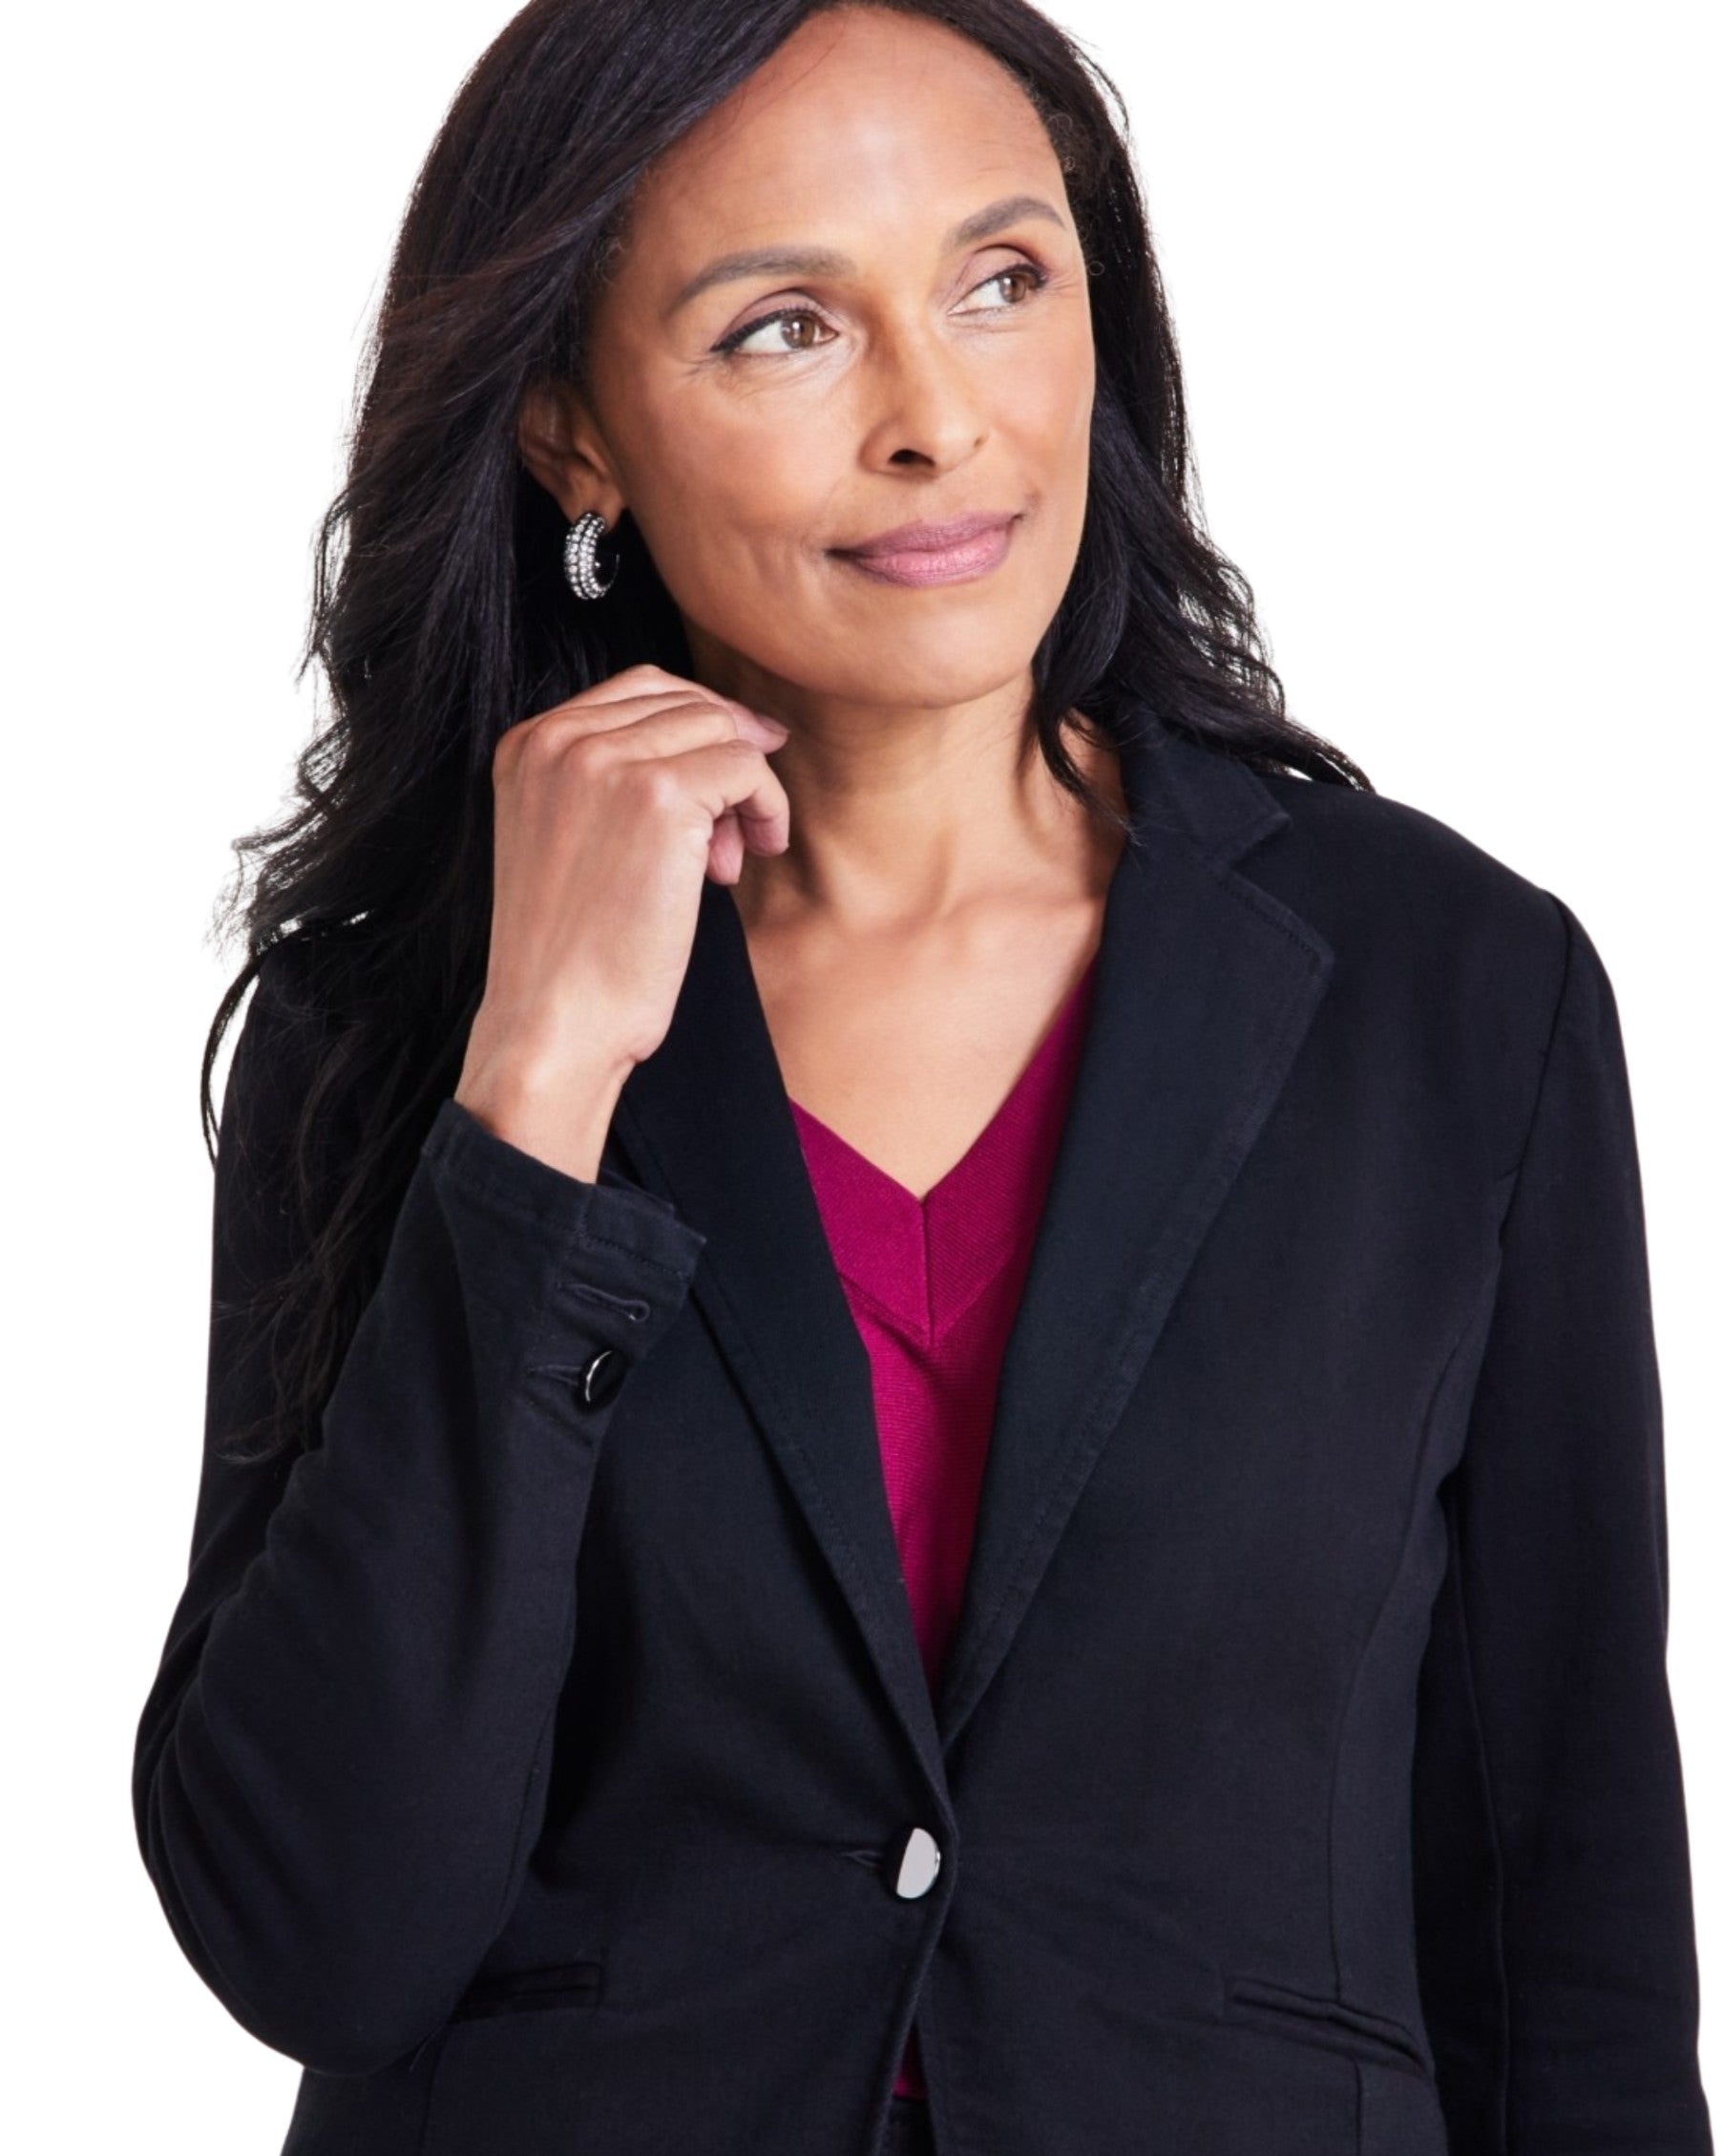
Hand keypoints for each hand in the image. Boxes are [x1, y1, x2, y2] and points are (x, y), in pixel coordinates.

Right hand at [454, 663, 791, 1177]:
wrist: (554, 1022)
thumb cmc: (571, 955)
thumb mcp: (571, 841)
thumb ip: (612, 783)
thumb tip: (720, 742)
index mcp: (527, 745)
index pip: (639, 691)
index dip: (699, 727)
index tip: (730, 778)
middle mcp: (559, 739)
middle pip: (684, 702)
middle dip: (725, 755)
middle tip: (738, 826)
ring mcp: (606, 762)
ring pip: (720, 731)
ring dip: (747, 790)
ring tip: (731, 860)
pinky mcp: (658, 797)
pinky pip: (747, 768)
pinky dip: (766, 808)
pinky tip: (748, 859)